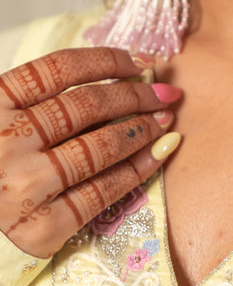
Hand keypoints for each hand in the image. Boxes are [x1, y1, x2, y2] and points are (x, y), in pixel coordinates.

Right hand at [0, 47, 180, 257]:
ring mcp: (25, 185)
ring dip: (142, 130)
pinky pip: (103, 191)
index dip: (107, 60)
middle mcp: (6, 141)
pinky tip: (158, 154)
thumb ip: (41, 101)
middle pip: (87, 105)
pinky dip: (138, 169)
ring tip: (164, 121)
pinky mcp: (43, 226)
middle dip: (135, 95)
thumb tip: (121, 80)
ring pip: (100, 147)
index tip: (137, 62)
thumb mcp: (3, 120)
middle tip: (163, 93)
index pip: (60, 68)